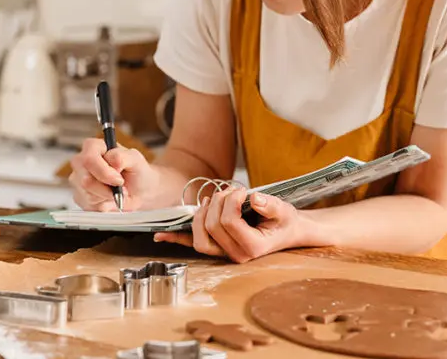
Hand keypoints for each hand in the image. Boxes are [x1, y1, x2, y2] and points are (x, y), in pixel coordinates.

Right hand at [68, 138, 159, 211]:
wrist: (138, 191)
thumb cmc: (136, 172)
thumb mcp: (136, 160)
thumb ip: (123, 157)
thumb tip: (112, 161)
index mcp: (93, 147)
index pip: (89, 159)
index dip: (104, 172)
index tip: (119, 180)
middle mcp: (81, 162)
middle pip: (86, 180)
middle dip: (107, 189)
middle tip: (121, 188)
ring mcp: (78, 180)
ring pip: (88, 195)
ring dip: (107, 197)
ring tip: (116, 192)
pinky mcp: (79, 196)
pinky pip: (89, 205)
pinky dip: (104, 205)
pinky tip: (109, 198)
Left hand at [155, 188, 308, 262]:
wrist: (285, 232)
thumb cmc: (284, 221)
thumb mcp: (284, 211)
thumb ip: (271, 206)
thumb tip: (253, 199)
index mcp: (253, 248)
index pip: (229, 222)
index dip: (231, 201)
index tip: (242, 190)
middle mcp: (235, 255)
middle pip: (211, 227)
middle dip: (217, 203)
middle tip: (230, 191)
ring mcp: (224, 252)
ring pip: (198, 238)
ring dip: (201, 214)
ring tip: (212, 200)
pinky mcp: (216, 247)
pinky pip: (192, 244)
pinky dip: (176, 238)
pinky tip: (161, 235)